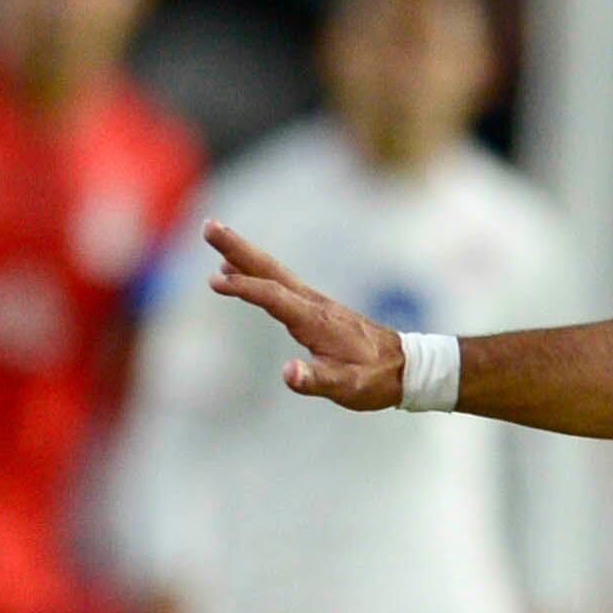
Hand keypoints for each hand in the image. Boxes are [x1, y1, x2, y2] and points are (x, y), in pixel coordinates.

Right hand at [204, 221, 402, 409]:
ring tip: (214, 236)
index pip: (273, 297)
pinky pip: (277, 282)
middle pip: (269, 269)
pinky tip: (237, 270)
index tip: (214, 282)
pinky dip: (255, 270)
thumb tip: (287, 372)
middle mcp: (312, 303)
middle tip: (208, 226)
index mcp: (315, 320)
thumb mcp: (347, 386)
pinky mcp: (313, 307)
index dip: (244, 288)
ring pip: (272, 271)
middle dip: (237, 247)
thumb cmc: (373, 379)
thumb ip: (316, 379)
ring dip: (242, 253)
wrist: (403, 366)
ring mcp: (313, 302)